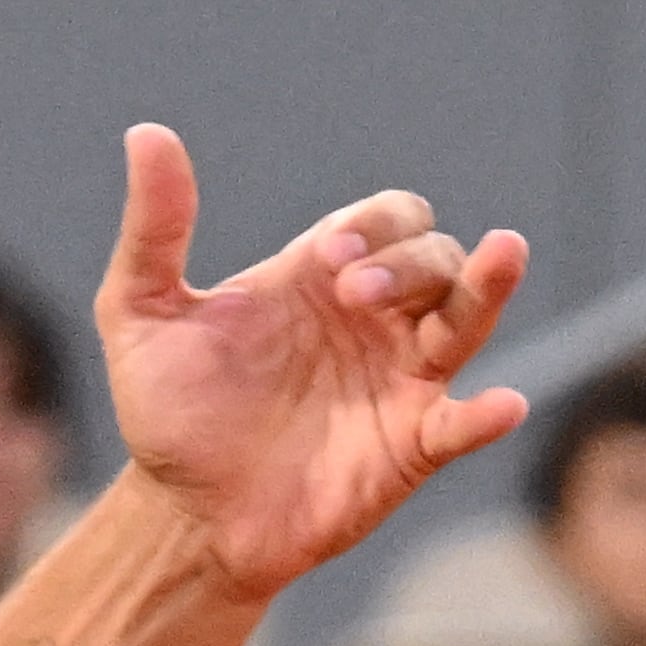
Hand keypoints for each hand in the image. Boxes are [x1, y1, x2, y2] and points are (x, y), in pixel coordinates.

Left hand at [91, 127, 530, 599]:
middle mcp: (372, 321)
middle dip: (407, 262)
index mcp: (319, 278)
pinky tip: (500, 405)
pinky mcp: (409, 446)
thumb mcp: (142, 314)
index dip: (375, 225)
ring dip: (486, 288)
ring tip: (503, 252)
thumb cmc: (167, 411)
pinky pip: (463, 423)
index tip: (329, 259)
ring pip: (469, 318)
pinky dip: (487, 414)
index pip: (389, 218)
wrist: (179, 512)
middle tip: (354, 293)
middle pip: (437, 259)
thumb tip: (146, 133)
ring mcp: (398, 381)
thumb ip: (154, 229)